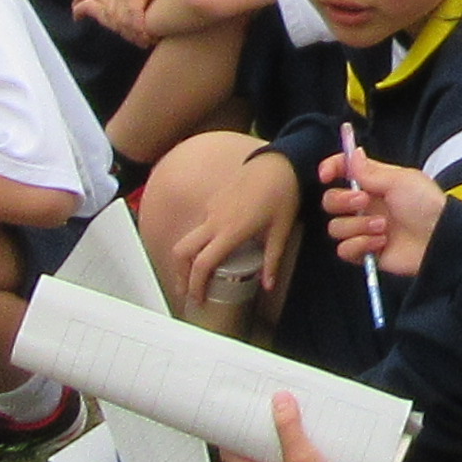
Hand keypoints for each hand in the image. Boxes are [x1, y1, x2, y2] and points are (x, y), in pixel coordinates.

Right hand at [159, 149, 301, 311]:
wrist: (279, 163)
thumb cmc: (283, 195)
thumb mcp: (281, 231)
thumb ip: (272, 261)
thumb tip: (267, 285)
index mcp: (230, 231)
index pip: (202, 264)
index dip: (195, 285)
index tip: (198, 299)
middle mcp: (214, 220)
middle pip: (181, 251)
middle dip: (179, 275)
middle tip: (186, 292)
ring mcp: (211, 208)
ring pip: (188, 238)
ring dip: (187, 258)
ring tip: (197, 275)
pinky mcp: (213, 200)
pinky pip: (199, 225)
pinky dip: (198, 242)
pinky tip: (211, 249)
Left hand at [217, 385, 349, 461]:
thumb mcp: (299, 457)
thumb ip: (289, 428)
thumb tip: (280, 400)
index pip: (233, 459)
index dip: (228, 439)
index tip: (230, 419)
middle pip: (260, 455)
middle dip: (262, 434)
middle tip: (265, 411)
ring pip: (284, 457)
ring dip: (286, 439)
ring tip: (292, 417)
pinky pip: (306, 461)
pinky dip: (307, 447)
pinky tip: (317, 436)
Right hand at [327, 149, 447, 276]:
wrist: (438, 239)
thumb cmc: (425, 204)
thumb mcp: (400, 180)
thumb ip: (370, 170)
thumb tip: (353, 153)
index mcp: (373, 182)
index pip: (343, 170)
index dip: (331, 169)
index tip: (326, 175)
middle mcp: (365, 205)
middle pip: (330, 200)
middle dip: (342, 200)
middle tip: (364, 201)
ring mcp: (364, 229)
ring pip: (335, 227)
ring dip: (357, 226)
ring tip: (383, 227)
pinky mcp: (366, 251)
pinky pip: (344, 250)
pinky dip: (361, 245)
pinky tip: (381, 243)